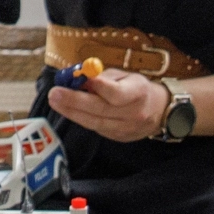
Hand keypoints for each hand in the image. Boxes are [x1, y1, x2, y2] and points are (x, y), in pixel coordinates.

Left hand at [48, 69, 171, 142]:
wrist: (158, 111)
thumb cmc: (137, 88)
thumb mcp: (126, 75)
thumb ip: (103, 77)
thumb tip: (79, 77)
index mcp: (138, 93)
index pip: (117, 93)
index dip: (99, 87)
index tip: (82, 79)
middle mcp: (133, 114)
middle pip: (101, 109)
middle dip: (75, 101)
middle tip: (55, 94)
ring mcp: (126, 129)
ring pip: (95, 122)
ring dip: (72, 112)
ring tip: (55, 101)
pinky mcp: (118, 138)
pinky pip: (96, 128)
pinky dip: (82, 118)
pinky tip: (69, 110)